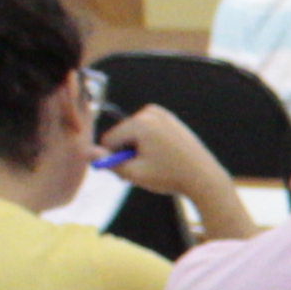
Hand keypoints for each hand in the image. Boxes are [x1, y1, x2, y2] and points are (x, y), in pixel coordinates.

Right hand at [102, 102, 228, 199]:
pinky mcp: (169, 118)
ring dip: (138, 148)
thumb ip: (108, 162)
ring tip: (156, 162)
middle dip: (127, 152)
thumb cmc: (169, 177)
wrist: (204, 177)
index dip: (115, 158)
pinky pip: (147, 131)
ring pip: (134, 133)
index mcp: (141, 123)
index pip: (110, 140)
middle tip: (146, 168)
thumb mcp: (134, 174)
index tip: (132, 169)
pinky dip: (149, 143)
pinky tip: (164, 155)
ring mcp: (162, 113)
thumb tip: (86, 152)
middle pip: (122, 134)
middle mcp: (151, 112)